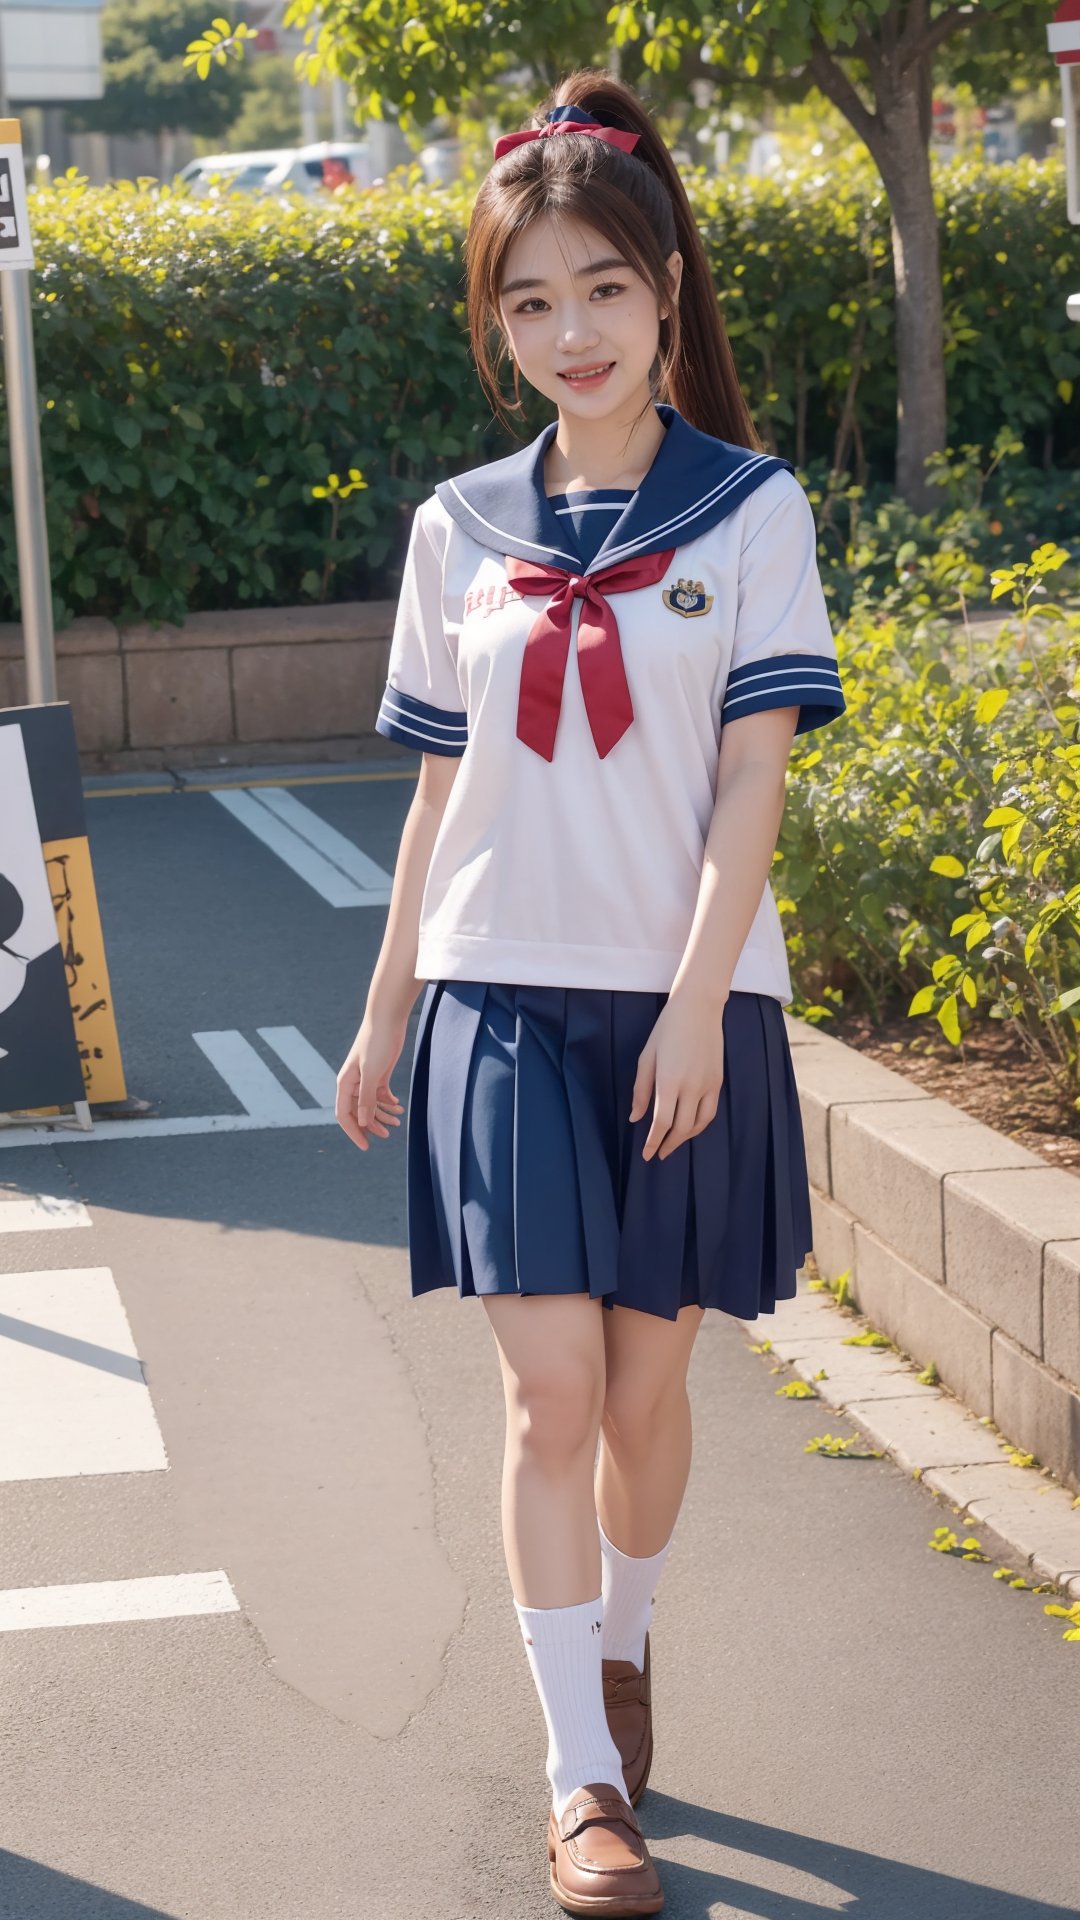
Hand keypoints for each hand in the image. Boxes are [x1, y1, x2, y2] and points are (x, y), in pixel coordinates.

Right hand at [336, 1012, 407, 1152]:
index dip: (354, 1132)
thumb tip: (362, 1122)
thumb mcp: (372, 1073)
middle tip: (387, 1136)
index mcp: (345, 1083)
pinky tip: (398, 1107)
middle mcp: (353, 1083)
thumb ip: (367, 1098)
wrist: (387, 1019)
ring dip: (382, 1115)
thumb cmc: (376, 1043)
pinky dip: (388, 1103)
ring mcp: (366, 1078)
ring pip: (371, 1104)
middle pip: (359, 1112)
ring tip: (397, 1123)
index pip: (344, 1115)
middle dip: (371, 1125)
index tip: (366, 1146)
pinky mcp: (379, 1073)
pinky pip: (380, 1094)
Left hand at [629, 989, 725, 1161]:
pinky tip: (690, 1127)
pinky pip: (710, 1111)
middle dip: (669, 1145)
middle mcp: (691, 1086)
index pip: (661, 1122)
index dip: (653, 1142)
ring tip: (673, 1144)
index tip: (646, 1155)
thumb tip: (635, 1118)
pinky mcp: (718, 1080)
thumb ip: (641, 1091)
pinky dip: (700, 1124)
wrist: (698, 1008)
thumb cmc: (667, 1029)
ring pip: (699, 1124)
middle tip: (659, 1153)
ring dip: (686, 1138)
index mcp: (669, 1081)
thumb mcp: (646, 1058)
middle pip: (681, 1128)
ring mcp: (708, 1084)